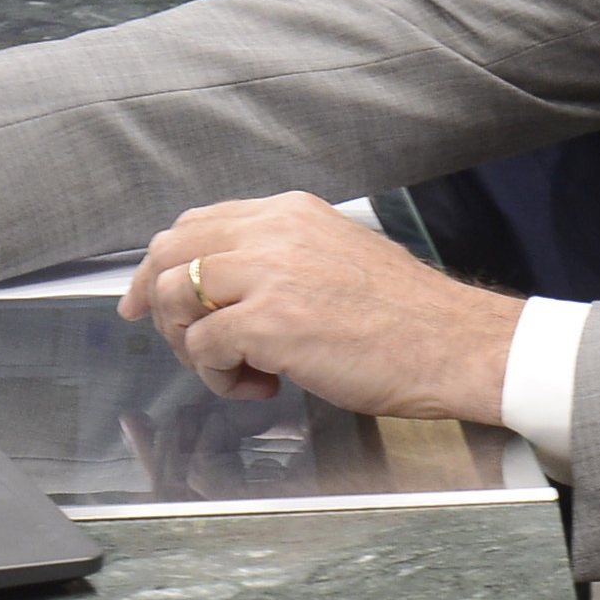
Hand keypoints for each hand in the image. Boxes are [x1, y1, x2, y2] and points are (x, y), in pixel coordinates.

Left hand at [120, 193, 523, 423]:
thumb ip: (282, 258)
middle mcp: (273, 230)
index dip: (163, 263)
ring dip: (192, 344)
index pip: (197, 223)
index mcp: (289, 213)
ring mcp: (268, 273)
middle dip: (157, 302)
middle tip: (175, 341)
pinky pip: (203, 347)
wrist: (453, 343)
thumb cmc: (407, 317)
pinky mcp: (269, 321)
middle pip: (171, 251)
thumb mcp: (337, 256)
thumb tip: (228, 286)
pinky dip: (219, 376)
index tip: (146, 297)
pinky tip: (262, 387)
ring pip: (176, 296)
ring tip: (238, 370)